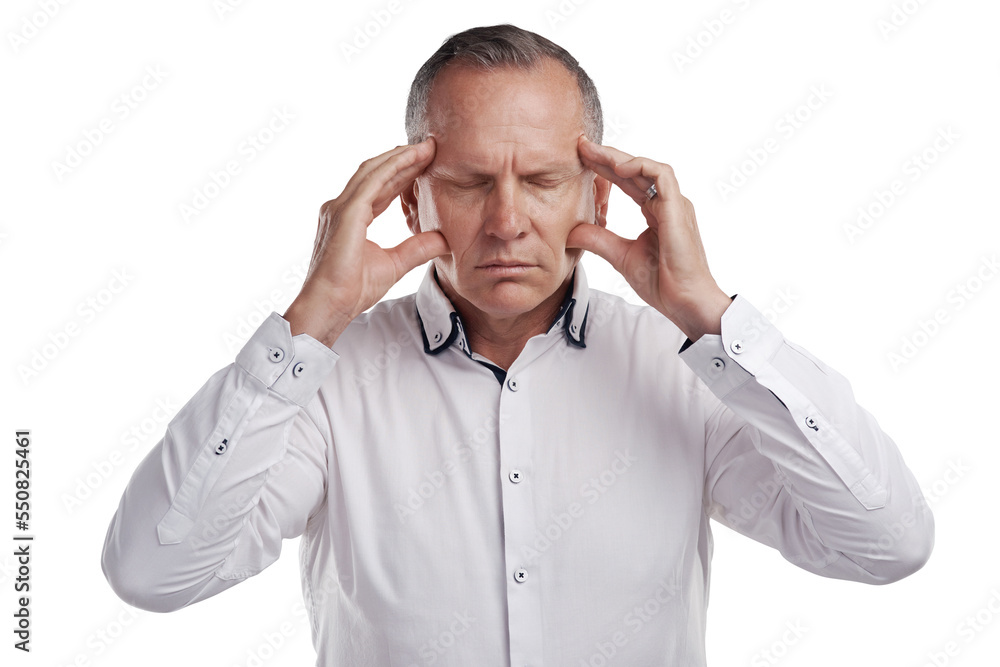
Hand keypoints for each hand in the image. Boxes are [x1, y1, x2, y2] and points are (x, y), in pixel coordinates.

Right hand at [283, 139, 449, 346]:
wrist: (330, 305)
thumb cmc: (352, 290)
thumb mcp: (394, 264)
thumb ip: (417, 249)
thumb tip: (443, 239)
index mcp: (351, 217)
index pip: (380, 187)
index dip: (403, 173)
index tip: (426, 162)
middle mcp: (342, 207)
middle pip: (377, 173)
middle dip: (403, 158)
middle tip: (430, 146)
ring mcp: (340, 208)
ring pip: (374, 171)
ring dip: (401, 157)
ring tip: (426, 147)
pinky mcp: (345, 213)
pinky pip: (372, 182)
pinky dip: (393, 167)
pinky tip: (412, 158)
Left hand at [566, 136, 731, 340]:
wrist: (685, 302)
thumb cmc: (662, 283)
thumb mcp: (620, 256)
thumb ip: (598, 239)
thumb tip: (570, 230)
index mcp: (655, 212)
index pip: (628, 182)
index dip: (604, 169)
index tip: (580, 159)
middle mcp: (667, 204)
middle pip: (635, 171)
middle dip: (607, 156)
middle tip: (581, 145)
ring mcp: (675, 204)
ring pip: (648, 167)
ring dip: (620, 157)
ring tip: (594, 153)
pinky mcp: (678, 208)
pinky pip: (662, 175)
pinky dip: (641, 167)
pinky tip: (619, 168)